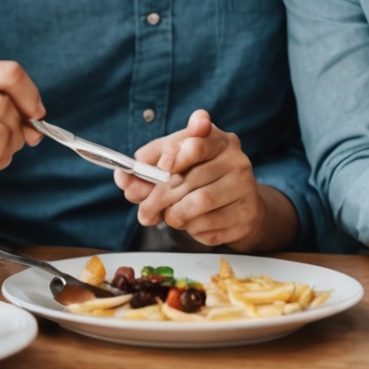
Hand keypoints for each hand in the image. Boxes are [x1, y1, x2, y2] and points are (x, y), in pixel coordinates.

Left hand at [116, 110, 265, 247]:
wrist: (238, 206)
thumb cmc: (201, 180)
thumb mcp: (175, 165)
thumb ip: (147, 169)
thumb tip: (123, 178)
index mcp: (218, 139)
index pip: (196, 143)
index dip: (174, 157)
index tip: (161, 169)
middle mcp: (236, 160)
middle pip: (189, 179)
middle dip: (158, 198)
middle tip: (144, 212)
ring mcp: (244, 188)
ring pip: (198, 204)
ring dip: (174, 215)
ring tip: (169, 217)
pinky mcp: (245, 215)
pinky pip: (208, 225)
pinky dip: (191, 229)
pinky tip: (192, 223)